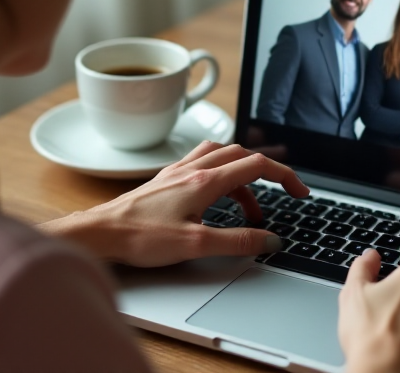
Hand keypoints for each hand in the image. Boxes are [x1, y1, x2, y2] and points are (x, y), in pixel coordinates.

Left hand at [40, 141, 308, 266]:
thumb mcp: (196, 245)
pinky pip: (203, 163)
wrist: (98, 234)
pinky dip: (221, 173)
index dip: (286, 176)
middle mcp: (192, 169)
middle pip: (243, 155)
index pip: (258, 165)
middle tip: (283, 195)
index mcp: (205, 180)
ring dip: (244, 173)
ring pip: (222, 155)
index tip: (300, 193)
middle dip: (269, 173)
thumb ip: (237, 241)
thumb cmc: (139, 237)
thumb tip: (270, 240)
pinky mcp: (166, 180)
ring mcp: (178, 172)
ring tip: (251, 205)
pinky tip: (217, 196)